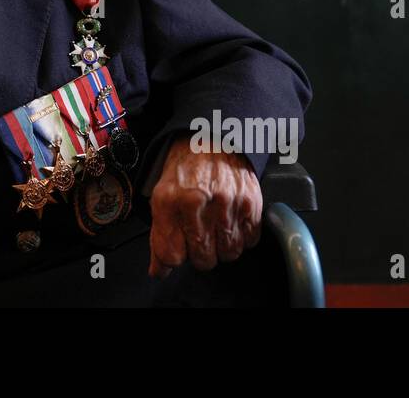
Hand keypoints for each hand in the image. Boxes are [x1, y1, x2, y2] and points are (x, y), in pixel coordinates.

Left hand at [148, 137, 260, 277]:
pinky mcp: (250, 203)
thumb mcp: (161, 194)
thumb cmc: (185, 166)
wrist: (212, 136)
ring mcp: (226, 204)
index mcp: (169, 200)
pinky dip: (242, 237)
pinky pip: (249, 241)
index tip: (177, 251)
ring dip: (222, 248)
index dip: (173, 258)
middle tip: (198, 236)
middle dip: (199, 254)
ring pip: (228, 254)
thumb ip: (160, 234)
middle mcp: (197, 203)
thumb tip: (158, 270)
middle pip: (202, 259)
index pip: (171, 254)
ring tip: (216, 227)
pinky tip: (232, 221)